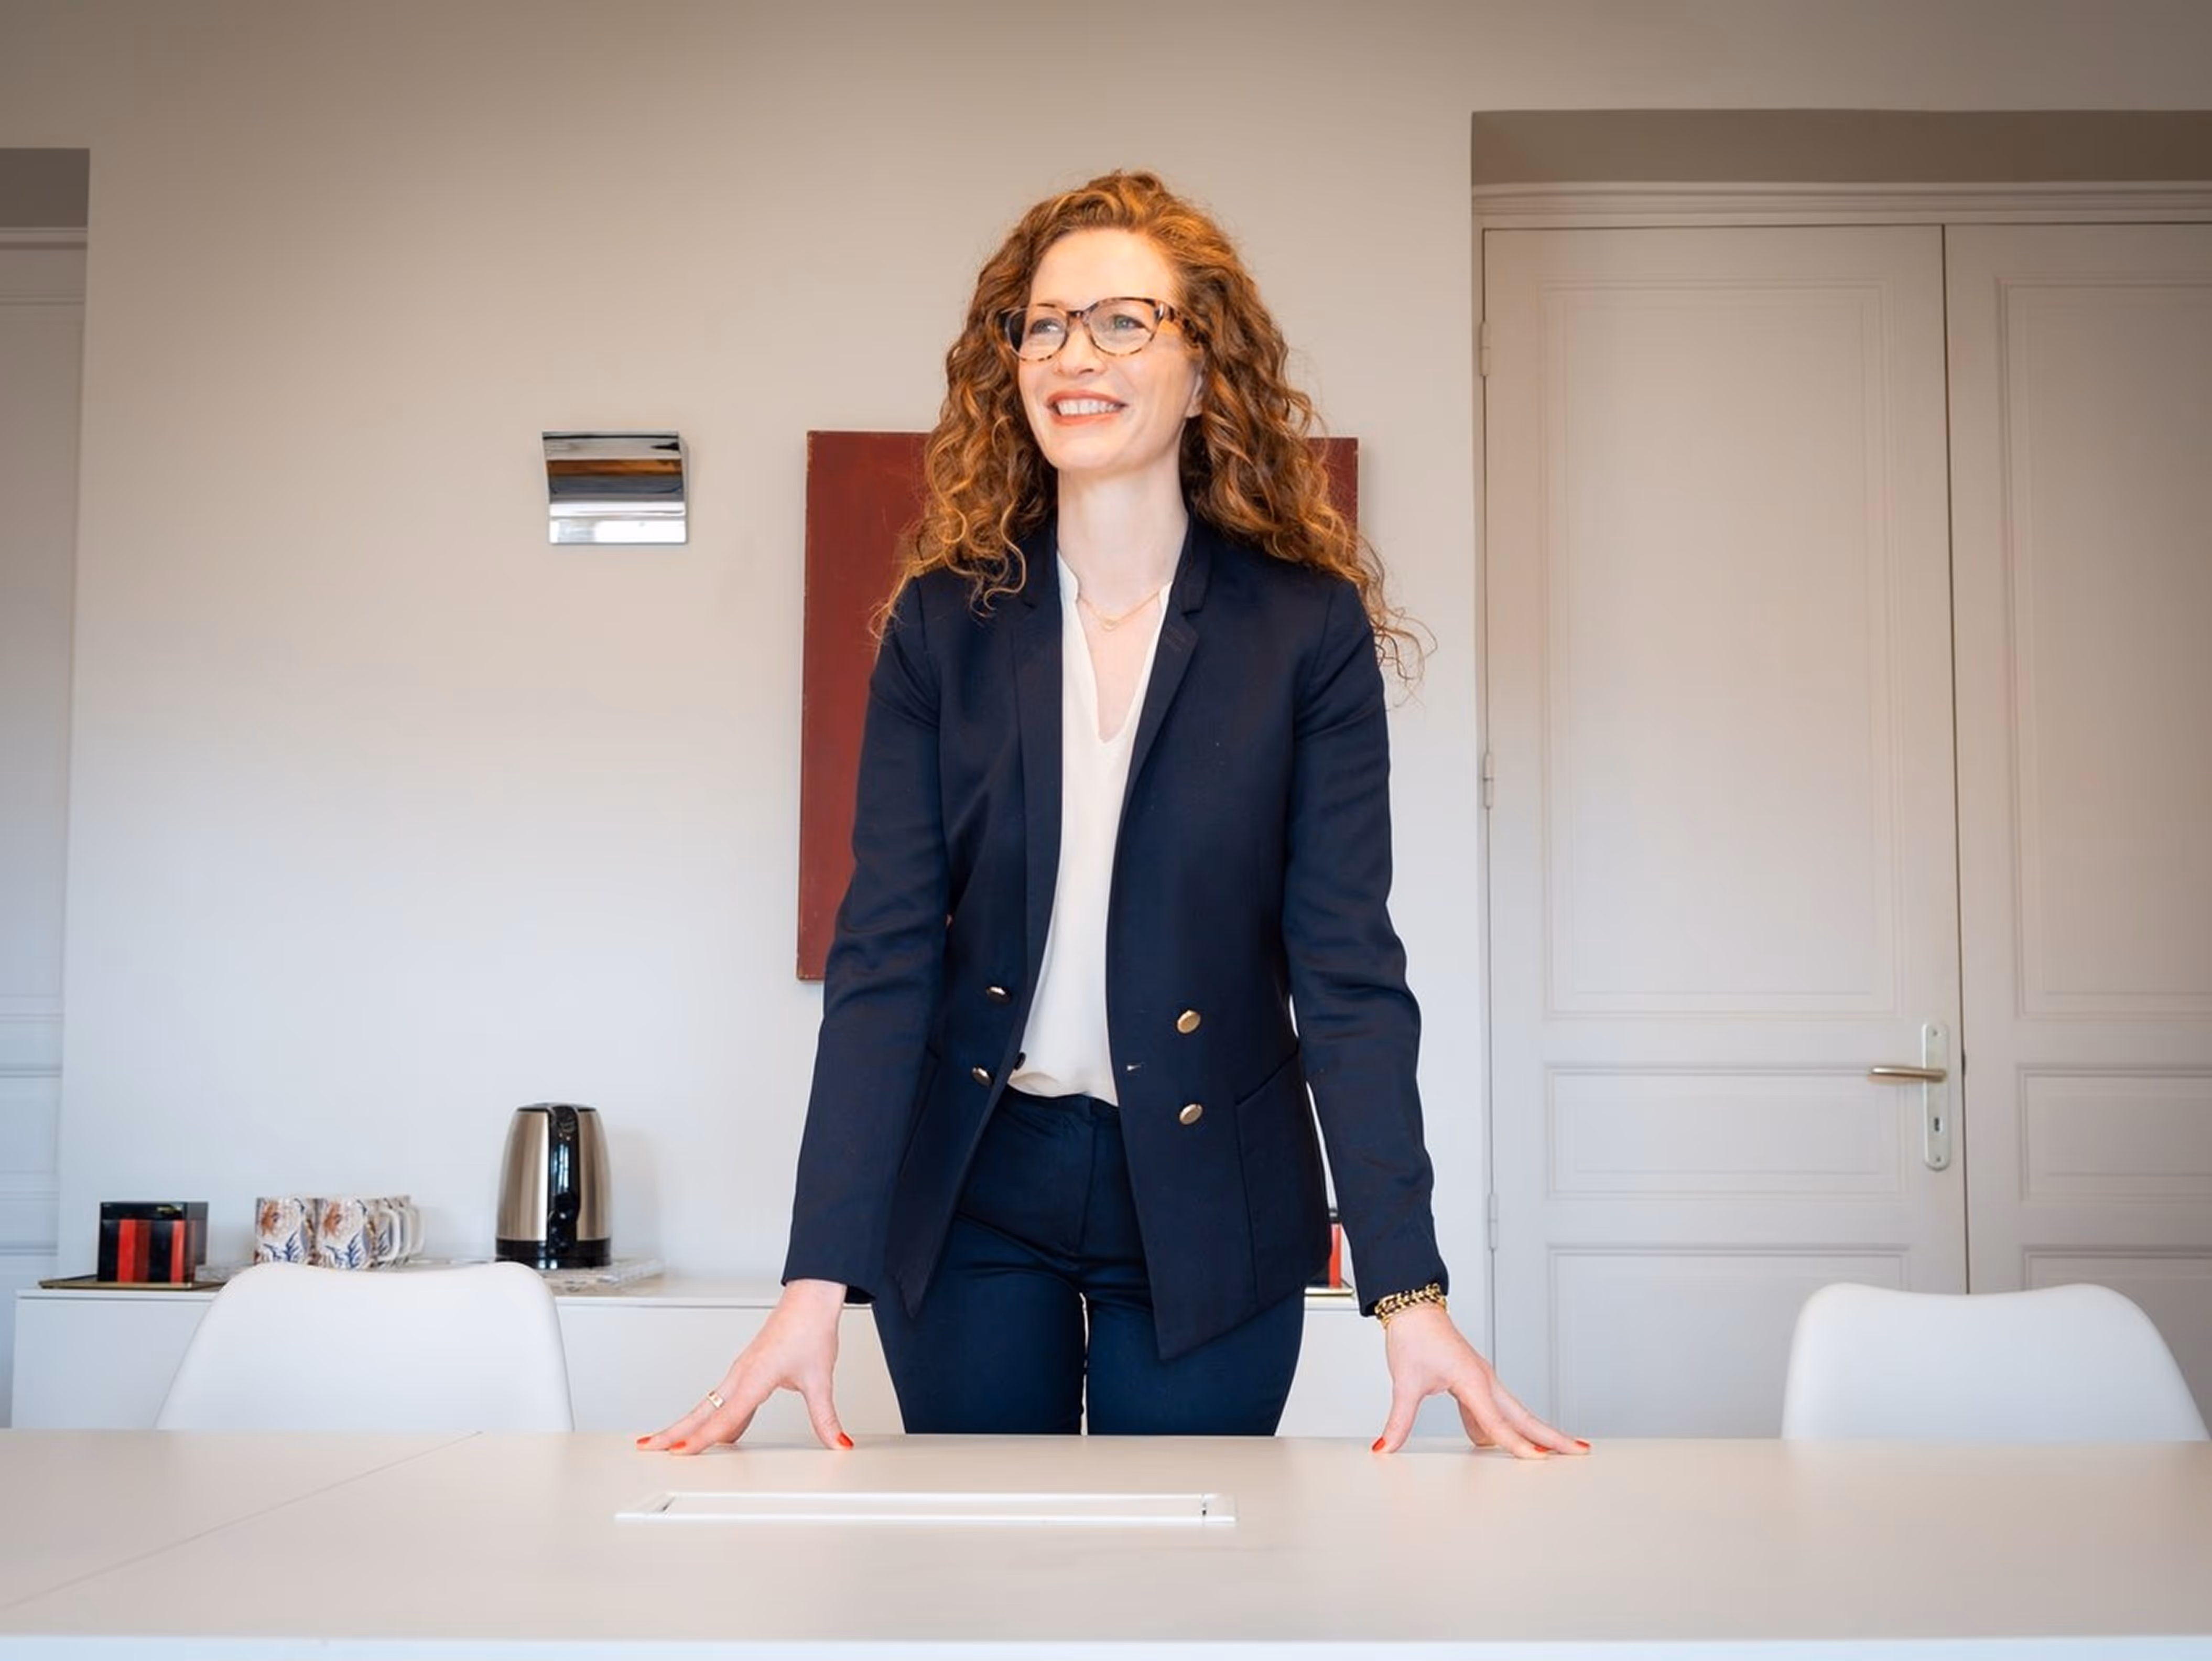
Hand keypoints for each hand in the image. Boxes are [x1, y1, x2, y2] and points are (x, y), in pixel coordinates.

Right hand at [637, 1278, 852, 1454]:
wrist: (810, 1300)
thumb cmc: (810, 1329)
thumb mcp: (820, 1378)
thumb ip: (825, 1417)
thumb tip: (837, 1441)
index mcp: (755, 1376)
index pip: (725, 1416)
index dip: (702, 1438)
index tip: (680, 1453)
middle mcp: (741, 1374)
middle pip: (702, 1410)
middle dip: (674, 1431)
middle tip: (648, 1447)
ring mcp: (741, 1371)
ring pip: (708, 1403)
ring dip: (687, 1423)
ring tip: (669, 1444)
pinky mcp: (746, 1370)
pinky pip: (723, 1398)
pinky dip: (713, 1416)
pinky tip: (719, 1433)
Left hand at [1370, 1303, 1587, 1457]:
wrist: (1414, 1309)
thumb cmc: (1414, 1337)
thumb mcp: (1404, 1382)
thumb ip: (1399, 1420)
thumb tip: (1386, 1447)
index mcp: (1471, 1379)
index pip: (1496, 1421)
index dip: (1515, 1444)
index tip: (1538, 1460)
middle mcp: (1484, 1380)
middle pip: (1523, 1415)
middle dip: (1552, 1436)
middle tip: (1579, 1452)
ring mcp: (1483, 1380)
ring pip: (1515, 1412)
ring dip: (1537, 1431)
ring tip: (1557, 1452)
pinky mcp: (1476, 1381)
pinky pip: (1497, 1409)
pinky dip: (1508, 1426)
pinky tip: (1507, 1444)